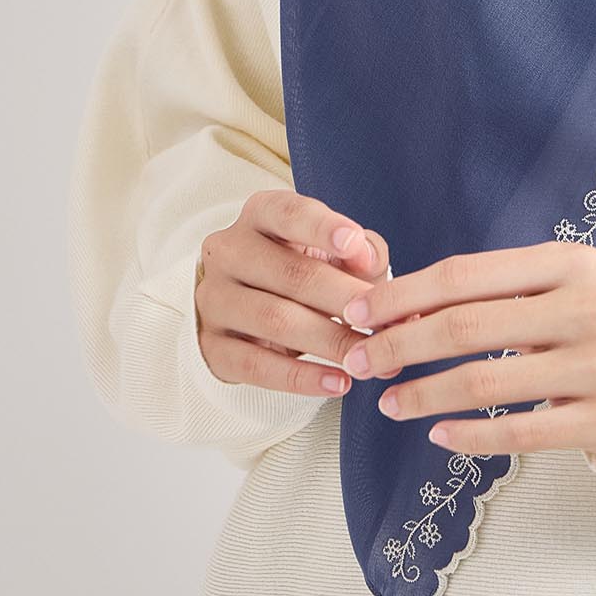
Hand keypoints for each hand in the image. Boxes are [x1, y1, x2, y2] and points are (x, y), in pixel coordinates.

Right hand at [195, 189, 391, 397]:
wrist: (246, 304)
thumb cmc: (301, 266)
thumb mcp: (331, 248)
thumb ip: (359, 250)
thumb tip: (370, 261)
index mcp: (259, 214)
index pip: (289, 214)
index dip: (323, 228)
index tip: (356, 244)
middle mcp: (229, 251)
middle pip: (290, 274)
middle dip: (343, 299)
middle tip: (384, 321)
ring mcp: (214, 300)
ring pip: (274, 320)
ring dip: (329, 340)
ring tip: (368, 356)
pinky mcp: (211, 346)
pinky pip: (257, 366)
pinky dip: (302, 378)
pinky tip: (338, 382)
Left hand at [339, 241, 595, 461]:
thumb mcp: (574, 282)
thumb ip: (508, 290)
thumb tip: (409, 308)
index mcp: (571, 263)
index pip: (465, 276)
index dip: (404, 295)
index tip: (360, 312)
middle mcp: (587, 309)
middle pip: (466, 327)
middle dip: (399, 345)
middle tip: (359, 361)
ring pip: (486, 383)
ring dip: (424, 395)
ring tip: (389, 402)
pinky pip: (521, 432)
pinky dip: (470, 436)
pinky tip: (438, 434)